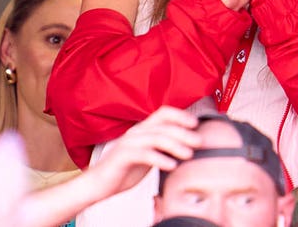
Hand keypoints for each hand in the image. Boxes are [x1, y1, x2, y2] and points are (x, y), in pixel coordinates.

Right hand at [84, 106, 199, 198]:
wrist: (98, 184)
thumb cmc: (124, 170)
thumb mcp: (148, 156)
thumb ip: (162, 149)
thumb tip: (187, 147)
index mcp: (142, 130)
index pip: (163, 113)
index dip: (180, 116)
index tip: (196, 124)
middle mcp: (136, 132)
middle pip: (164, 125)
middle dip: (184, 132)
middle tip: (199, 142)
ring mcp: (129, 143)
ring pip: (156, 137)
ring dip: (176, 145)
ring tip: (189, 154)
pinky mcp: (123, 156)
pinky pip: (144, 154)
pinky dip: (160, 159)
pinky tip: (172, 166)